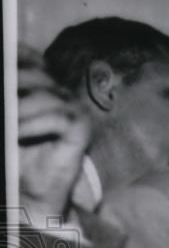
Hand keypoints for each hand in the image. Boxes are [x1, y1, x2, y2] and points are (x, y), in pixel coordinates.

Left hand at [17, 45, 90, 225]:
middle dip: (11, 83)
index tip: (2, 66)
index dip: (14, 57)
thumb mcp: (6, 119)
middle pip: (35, 72)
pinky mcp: (82, 129)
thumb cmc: (13, 154)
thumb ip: (7, 98)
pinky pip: (57, 118)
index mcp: (40, 84)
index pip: (27, 57)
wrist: (29, 190)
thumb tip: (3, 83)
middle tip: (1, 104)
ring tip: (6, 124)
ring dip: (17, 108)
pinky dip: (31, 125)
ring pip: (45, 95)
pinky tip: (16, 134)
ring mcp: (73, 109)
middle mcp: (60, 92)